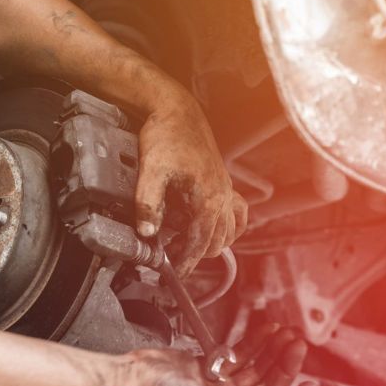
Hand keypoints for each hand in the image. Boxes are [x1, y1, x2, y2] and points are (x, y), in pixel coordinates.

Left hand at [134, 90, 247, 277]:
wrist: (178, 111)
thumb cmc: (166, 137)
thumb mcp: (151, 170)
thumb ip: (148, 203)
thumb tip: (147, 234)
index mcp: (209, 199)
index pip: (200, 243)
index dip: (186, 262)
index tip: (174, 274)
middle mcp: (223, 198)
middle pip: (216, 242)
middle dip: (196, 254)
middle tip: (171, 257)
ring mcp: (227, 191)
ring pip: (229, 232)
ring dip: (212, 243)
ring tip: (187, 245)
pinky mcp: (225, 184)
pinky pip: (238, 215)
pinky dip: (229, 227)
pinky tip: (215, 228)